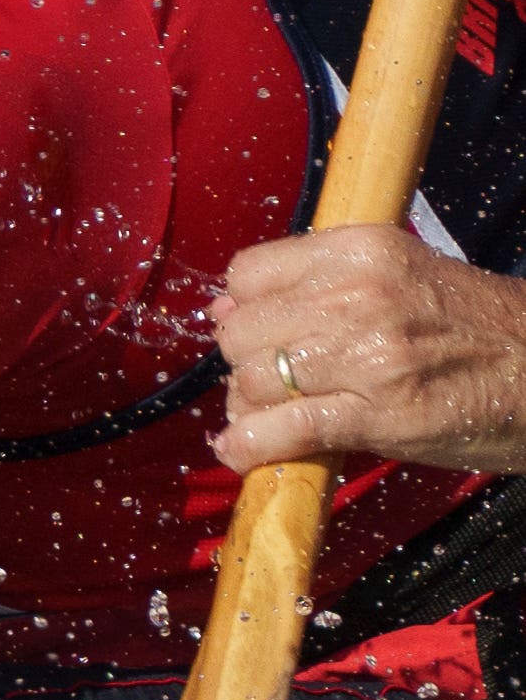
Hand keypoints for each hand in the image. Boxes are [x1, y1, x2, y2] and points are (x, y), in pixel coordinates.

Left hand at [211, 224, 525, 475]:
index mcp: (359, 250)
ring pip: (253, 380)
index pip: (247, 275)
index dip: (247, 309)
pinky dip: (251, 445)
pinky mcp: (380, 413)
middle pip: (241, 332)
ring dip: (253, 406)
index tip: (266, 330)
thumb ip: (315, 286)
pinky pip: (283, 429)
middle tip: (280, 379)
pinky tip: (242, 449)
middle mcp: (357, 294)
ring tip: (277, 414)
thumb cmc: (477, 327)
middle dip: (249, 360)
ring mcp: (368, 354)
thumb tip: (222, 311)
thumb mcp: (400, 277)